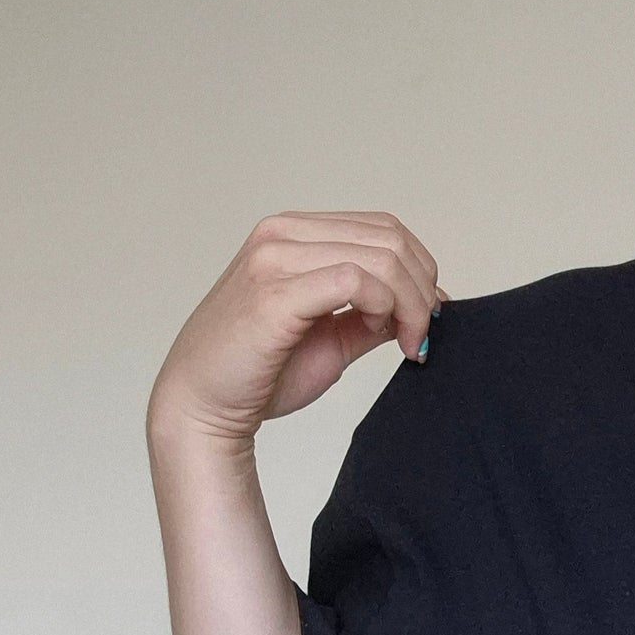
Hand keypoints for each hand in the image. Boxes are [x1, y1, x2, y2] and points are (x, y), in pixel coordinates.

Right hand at [148, 211, 444, 446]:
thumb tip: (429, 303)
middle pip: (390, 238)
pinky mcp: (274, 292)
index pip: (384, 228)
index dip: (420, 270)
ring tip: (406, 342)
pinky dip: (385, 308)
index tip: (429, 317)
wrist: (205, 406)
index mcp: (295, 234)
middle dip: (423, 290)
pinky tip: (383, 336)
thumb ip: (376, 312)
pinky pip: (355, 280)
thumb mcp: (334, 334)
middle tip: (424, 334)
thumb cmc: (261, 371)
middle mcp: (282, 234)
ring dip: (411, 304)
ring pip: (381, 257)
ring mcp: (274, 257)